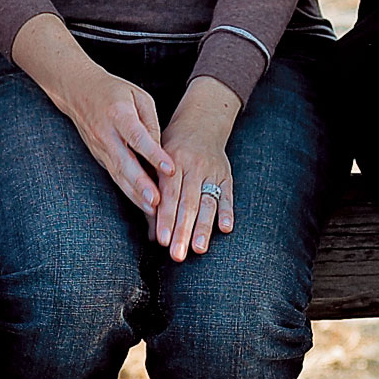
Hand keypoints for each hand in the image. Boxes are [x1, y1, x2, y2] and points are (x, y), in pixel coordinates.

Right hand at [55, 54, 174, 217]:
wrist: (77, 91)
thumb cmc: (114, 92)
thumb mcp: (138, 96)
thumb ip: (151, 122)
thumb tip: (161, 151)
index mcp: (118, 113)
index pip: (137, 137)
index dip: (153, 154)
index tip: (169, 169)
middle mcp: (106, 134)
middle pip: (124, 162)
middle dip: (140, 184)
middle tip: (156, 202)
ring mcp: (100, 148)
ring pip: (118, 175)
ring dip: (134, 194)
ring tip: (152, 210)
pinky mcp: (99, 157)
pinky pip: (115, 176)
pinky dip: (128, 191)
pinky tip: (142, 204)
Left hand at [154, 77, 240, 260]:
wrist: (200, 123)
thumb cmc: (171, 150)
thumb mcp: (158, 164)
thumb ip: (154, 197)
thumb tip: (151, 236)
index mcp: (173, 162)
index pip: (169, 194)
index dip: (165, 218)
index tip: (162, 240)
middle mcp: (193, 166)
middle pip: (188, 203)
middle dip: (183, 230)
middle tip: (177, 255)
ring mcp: (212, 171)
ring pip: (208, 201)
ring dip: (204, 227)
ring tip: (199, 249)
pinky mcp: (226, 175)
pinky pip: (227, 194)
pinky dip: (227, 211)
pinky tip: (225, 228)